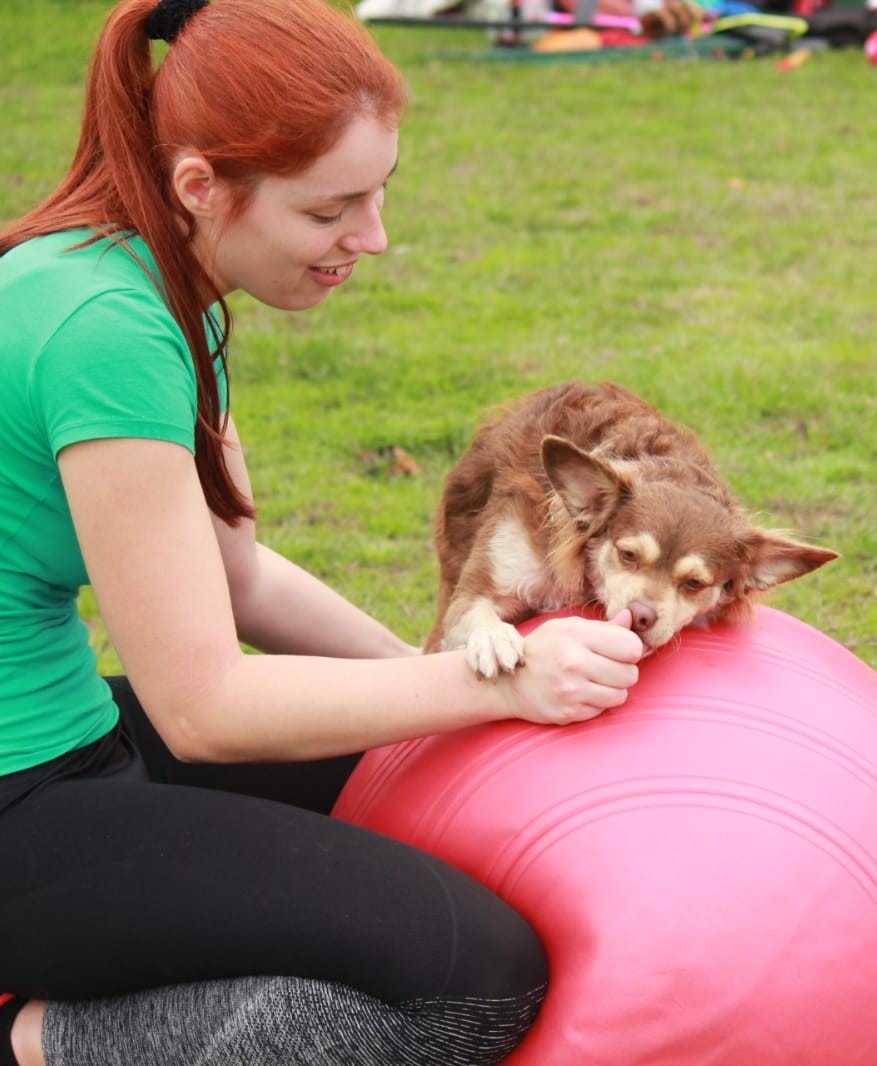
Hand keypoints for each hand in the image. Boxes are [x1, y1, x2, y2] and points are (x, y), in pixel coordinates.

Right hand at [500, 610, 642, 725]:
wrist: (509, 682)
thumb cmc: (543, 649)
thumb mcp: (567, 628)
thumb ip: (602, 626)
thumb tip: (630, 617)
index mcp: (577, 636)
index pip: (631, 647)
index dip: (630, 649)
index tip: (618, 650)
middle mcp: (574, 663)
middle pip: (630, 674)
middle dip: (623, 671)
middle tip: (607, 668)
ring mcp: (571, 691)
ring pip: (620, 695)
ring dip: (612, 690)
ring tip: (595, 682)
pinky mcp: (568, 713)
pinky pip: (602, 710)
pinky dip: (597, 703)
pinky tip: (582, 694)